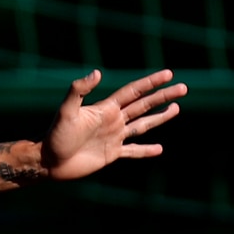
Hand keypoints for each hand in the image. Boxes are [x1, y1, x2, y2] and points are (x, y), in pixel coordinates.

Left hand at [42, 68, 186, 180]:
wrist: (50, 161)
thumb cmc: (55, 135)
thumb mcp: (66, 111)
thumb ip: (78, 91)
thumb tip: (97, 72)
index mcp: (106, 108)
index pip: (134, 92)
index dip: (151, 82)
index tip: (168, 74)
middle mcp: (113, 120)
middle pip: (143, 105)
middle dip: (163, 96)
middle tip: (183, 87)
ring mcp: (114, 137)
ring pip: (142, 125)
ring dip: (160, 117)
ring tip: (176, 109)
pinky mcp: (111, 154)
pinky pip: (133, 151)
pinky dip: (146, 150)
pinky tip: (159, 149)